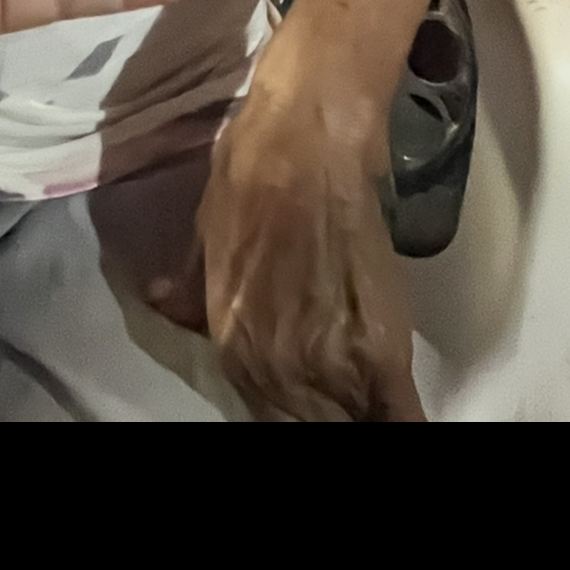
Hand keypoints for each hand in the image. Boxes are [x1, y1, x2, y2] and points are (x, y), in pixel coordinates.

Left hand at [150, 20, 423, 422]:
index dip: (296, 412)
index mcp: (231, 341)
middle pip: (309, 427)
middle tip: (349, 399)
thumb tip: (166, 301)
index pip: (266, 415)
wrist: (305, 142)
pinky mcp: (378, 358)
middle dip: (330, 416)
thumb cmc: (253, 170)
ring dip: (363, 414)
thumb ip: (195, 285)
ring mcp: (324, 369)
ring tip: (376, 403)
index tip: (316, 404)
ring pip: (351, 423)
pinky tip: (403, 413)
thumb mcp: (206, 231)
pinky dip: (401, 418)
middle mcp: (271, 369)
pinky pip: (397, 417)